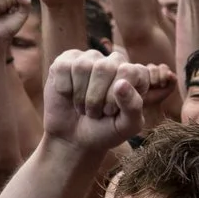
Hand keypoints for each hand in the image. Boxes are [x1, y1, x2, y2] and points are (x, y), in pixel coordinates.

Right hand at [43, 51, 162, 153]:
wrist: (75, 138)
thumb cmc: (106, 130)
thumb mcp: (127, 126)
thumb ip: (133, 106)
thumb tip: (121, 83)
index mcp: (135, 74)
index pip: (130, 71)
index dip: (118, 95)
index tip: (113, 111)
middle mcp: (113, 62)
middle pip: (104, 67)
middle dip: (97, 97)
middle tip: (97, 112)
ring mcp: (89, 59)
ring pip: (82, 66)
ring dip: (80, 95)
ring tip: (84, 106)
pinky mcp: (65, 62)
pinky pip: (63, 67)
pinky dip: (64, 89)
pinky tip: (68, 96)